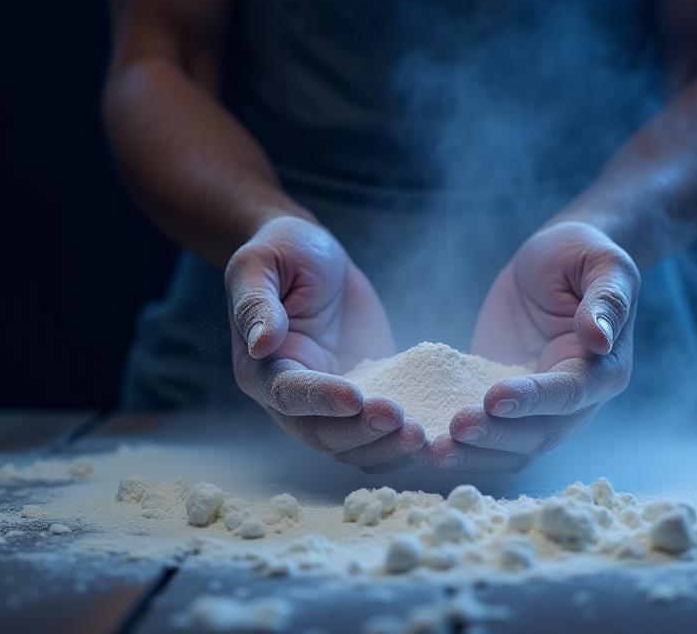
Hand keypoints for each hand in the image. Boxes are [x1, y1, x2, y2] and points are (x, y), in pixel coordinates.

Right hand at [227, 217, 427, 470]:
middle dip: (365, 433)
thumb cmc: (282, 250)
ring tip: (427, 438)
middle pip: (325, 434)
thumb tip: (260, 343)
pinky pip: (382, 433)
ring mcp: (331, 404)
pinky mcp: (366, 397)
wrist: (316, 255)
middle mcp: (293, 399)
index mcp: (262, 370)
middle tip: (407, 425)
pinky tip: (439, 437)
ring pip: (356, 446)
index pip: (289, 395)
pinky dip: (405, 442)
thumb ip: (257, 303)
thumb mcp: (262, 264)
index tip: (356, 397)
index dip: (322, 400)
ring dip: (389, 447)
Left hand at [432, 221, 639, 471]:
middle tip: (455, 429)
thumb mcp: (601, 264)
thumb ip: (605, 300)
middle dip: (497, 435)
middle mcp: (576, 400)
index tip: (495, 397)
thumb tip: (599, 338)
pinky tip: (426, 443)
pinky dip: (462, 444)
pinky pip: (487, 432)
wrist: (553, 261)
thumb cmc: (580, 254)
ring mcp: (539, 408)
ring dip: (476, 452)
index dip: (534, 399)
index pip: (569, 393)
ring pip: (512, 447)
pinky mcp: (505, 403)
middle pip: (539, 433)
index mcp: (604, 369)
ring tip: (436, 450)